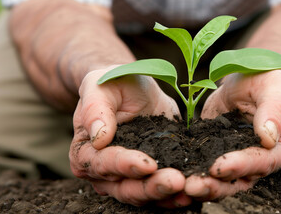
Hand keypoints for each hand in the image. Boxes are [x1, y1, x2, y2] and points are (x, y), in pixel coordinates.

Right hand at [69, 67, 190, 206]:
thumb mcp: (100, 86)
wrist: (131, 88)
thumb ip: (95, 108)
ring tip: (188, 189)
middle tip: (175, 181)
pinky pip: (163, 191)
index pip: (103, 164)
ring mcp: (129, 178)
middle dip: (151, 187)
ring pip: (145, 194)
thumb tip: (99, 138)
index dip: (125, 165)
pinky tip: (194, 190)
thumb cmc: (111, 84)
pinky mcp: (152, 176)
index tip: (147, 164)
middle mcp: (104, 173)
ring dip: (166, 194)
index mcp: (85, 153)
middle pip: (125, 188)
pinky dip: (177, 193)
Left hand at [185, 70, 280, 199]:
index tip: (219, 167)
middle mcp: (266, 160)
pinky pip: (209, 169)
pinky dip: (195, 173)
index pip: (265, 162)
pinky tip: (179, 177)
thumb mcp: (274, 85)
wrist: (247, 78)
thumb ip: (275, 109)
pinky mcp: (221, 155)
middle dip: (218, 184)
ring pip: (225, 181)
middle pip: (243, 179)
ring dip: (205, 186)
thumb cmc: (267, 78)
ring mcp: (242, 161)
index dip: (242, 166)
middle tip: (193, 186)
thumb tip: (268, 137)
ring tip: (184, 186)